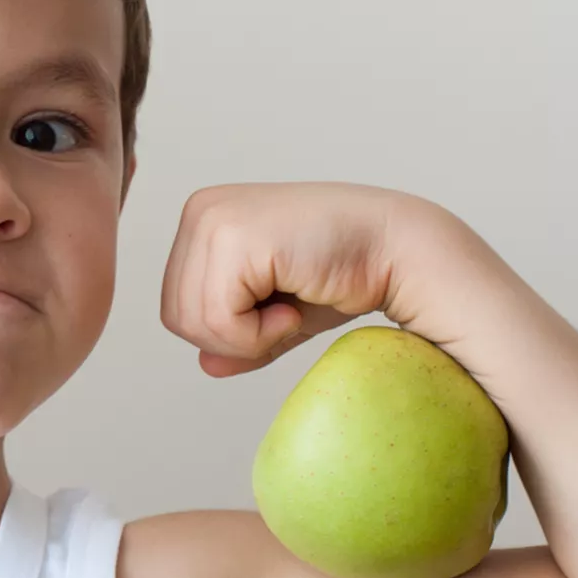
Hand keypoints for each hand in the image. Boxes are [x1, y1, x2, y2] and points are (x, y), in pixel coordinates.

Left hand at [160, 183, 450, 376]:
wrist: (402, 252)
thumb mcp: (279, 313)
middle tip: (287, 313)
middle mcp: (200, 211)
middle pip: (176, 317)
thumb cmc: (347, 276)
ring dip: (249, 336)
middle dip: (232, 337)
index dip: (226, 331)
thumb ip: (237, 336)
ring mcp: (213, 219)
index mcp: (203, 219)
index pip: (175, 305)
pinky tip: (295, 304)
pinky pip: (218, 320)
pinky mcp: (234, 237)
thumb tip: (204, 366)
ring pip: (193, 322)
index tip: (279, 308)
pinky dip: (259, 333)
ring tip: (292, 306)